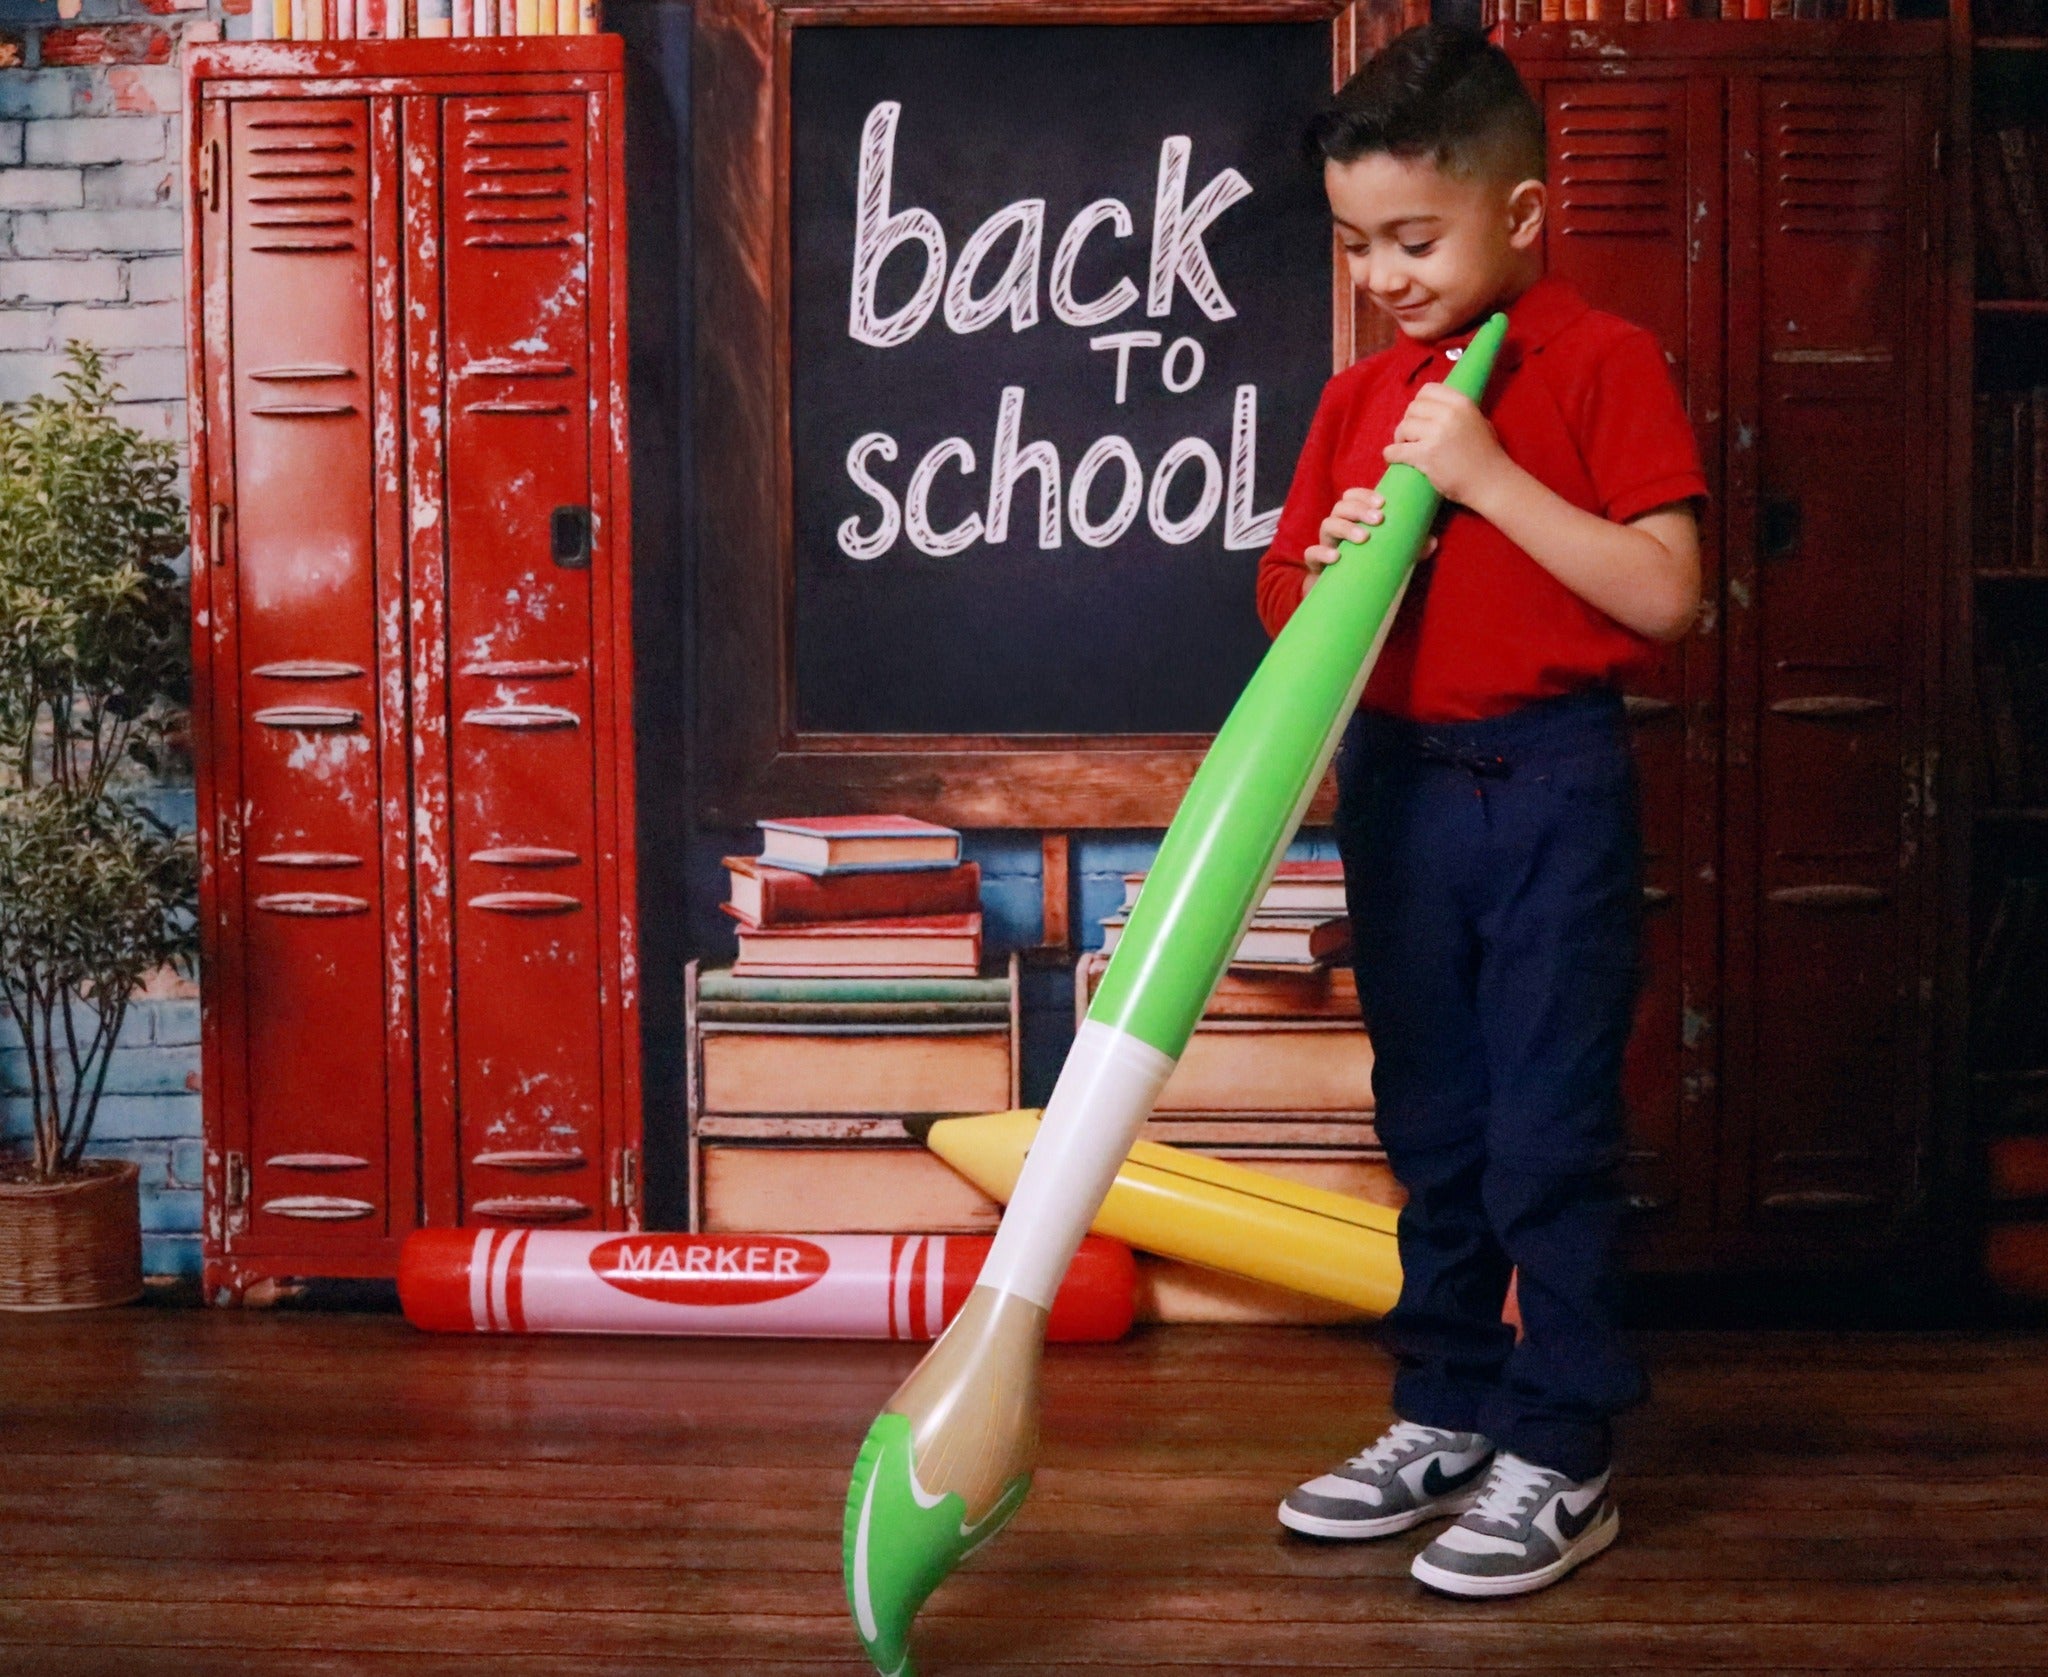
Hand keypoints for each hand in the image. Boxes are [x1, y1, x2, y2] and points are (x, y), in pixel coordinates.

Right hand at [1303, 487, 1436, 596]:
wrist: (1340, 597)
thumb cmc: (1366, 568)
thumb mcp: (1390, 555)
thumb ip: (1410, 548)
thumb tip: (1433, 541)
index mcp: (1352, 521)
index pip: (1352, 497)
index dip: (1364, 495)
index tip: (1383, 503)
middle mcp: (1337, 529)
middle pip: (1340, 507)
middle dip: (1359, 509)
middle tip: (1378, 519)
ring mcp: (1325, 545)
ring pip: (1327, 525)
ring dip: (1345, 527)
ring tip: (1364, 538)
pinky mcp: (1315, 565)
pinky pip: (1312, 554)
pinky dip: (1322, 553)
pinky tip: (1337, 558)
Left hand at [1381, 382, 1507, 507]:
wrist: (1491, 482)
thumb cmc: (1486, 455)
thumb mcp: (1478, 421)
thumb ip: (1458, 412)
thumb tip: (1436, 407)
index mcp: (1462, 402)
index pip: (1427, 390)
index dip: (1419, 404)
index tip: (1420, 417)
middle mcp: (1449, 414)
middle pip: (1412, 408)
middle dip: (1409, 422)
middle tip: (1412, 437)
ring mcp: (1437, 434)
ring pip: (1403, 427)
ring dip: (1400, 438)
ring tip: (1407, 448)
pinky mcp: (1426, 455)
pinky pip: (1395, 450)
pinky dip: (1390, 454)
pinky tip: (1393, 458)